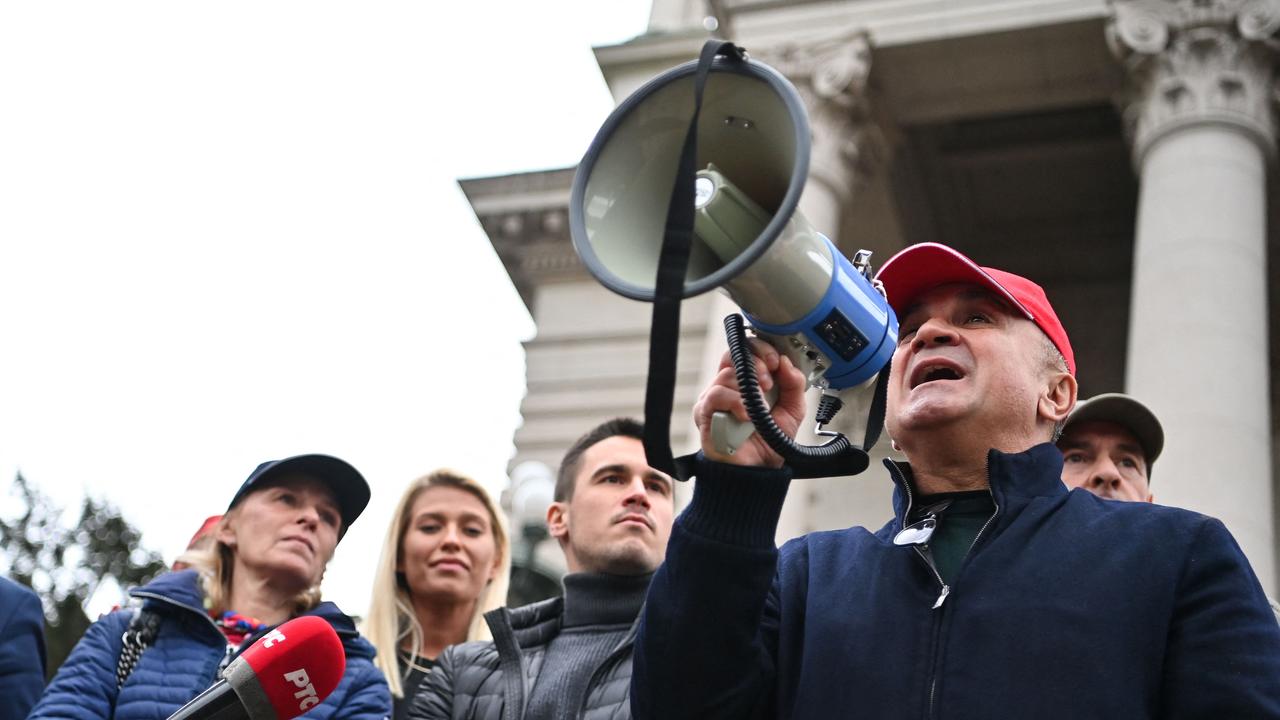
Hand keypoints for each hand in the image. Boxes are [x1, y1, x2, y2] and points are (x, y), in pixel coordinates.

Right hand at [692, 338, 806, 467]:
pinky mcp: (705, 413)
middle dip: (756, 363)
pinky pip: (716, 395)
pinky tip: (746, 415)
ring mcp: (715, 398)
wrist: (758, 471)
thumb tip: (786, 362)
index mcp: (747, 380)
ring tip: (759, 406)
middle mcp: (729, 385)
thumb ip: (794, 384)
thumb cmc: (769, 441)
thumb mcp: (793, 409)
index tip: (776, 362)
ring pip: (726, 374)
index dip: (762, 349)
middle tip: (769, 382)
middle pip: (734, 354)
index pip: (748, 350)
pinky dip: (735, 402)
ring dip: (749, 388)